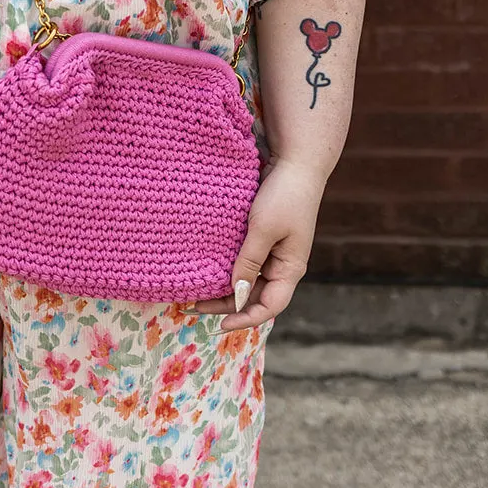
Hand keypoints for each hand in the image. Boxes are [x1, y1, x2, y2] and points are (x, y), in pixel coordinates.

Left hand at [185, 157, 325, 332]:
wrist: (294, 162)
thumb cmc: (284, 195)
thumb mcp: (264, 229)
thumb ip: (248, 261)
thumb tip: (235, 293)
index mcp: (290, 269)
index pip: (269, 307)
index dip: (245, 319)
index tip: (218, 324)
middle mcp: (281, 265)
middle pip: (253, 296)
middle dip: (225, 305)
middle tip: (193, 306)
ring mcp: (272, 251)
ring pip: (246, 280)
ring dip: (223, 287)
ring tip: (195, 291)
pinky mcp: (261, 237)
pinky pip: (243, 261)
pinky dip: (226, 268)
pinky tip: (206, 268)